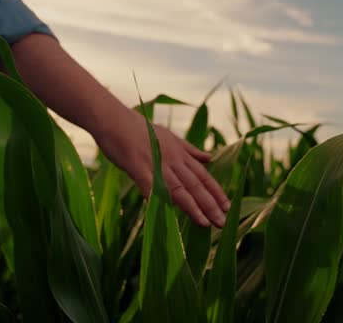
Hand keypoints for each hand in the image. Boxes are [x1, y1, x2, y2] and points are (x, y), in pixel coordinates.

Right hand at [93, 109, 230, 227]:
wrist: (114, 119)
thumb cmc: (139, 129)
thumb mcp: (169, 136)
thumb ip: (190, 150)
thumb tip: (210, 158)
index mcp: (180, 153)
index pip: (203, 175)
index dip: (216, 192)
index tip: (228, 207)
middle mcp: (172, 159)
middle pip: (195, 184)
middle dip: (210, 205)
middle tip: (222, 223)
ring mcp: (156, 163)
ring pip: (178, 188)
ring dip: (192, 207)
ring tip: (205, 223)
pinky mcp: (138, 167)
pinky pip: (151, 186)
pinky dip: (160, 199)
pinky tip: (168, 214)